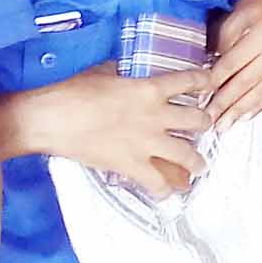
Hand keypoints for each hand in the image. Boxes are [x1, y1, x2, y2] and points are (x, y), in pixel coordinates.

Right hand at [40, 63, 213, 195]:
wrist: (51, 119)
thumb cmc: (72, 92)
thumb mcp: (103, 72)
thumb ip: (122, 72)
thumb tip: (122, 70)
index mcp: (150, 88)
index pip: (190, 81)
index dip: (205, 81)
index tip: (210, 84)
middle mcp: (156, 115)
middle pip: (198, 120)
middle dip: (205, 125)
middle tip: (203, 128)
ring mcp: (146, 143)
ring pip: (188, 155)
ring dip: (196, 162)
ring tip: (199, 167)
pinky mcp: (131, 165)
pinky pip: (159, 183)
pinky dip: (166, 189)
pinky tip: (169, 191)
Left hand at [211, 0, 261, 124]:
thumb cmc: (260, 5)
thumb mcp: (236, 18)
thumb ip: (224, 47)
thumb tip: (213, 79)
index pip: (233, 65)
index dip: (214, 84)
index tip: (201, 98)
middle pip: (248, 82)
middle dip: (226, 104)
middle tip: (210, 120)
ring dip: (243, 110)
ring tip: (226, 124)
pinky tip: (247, 114)